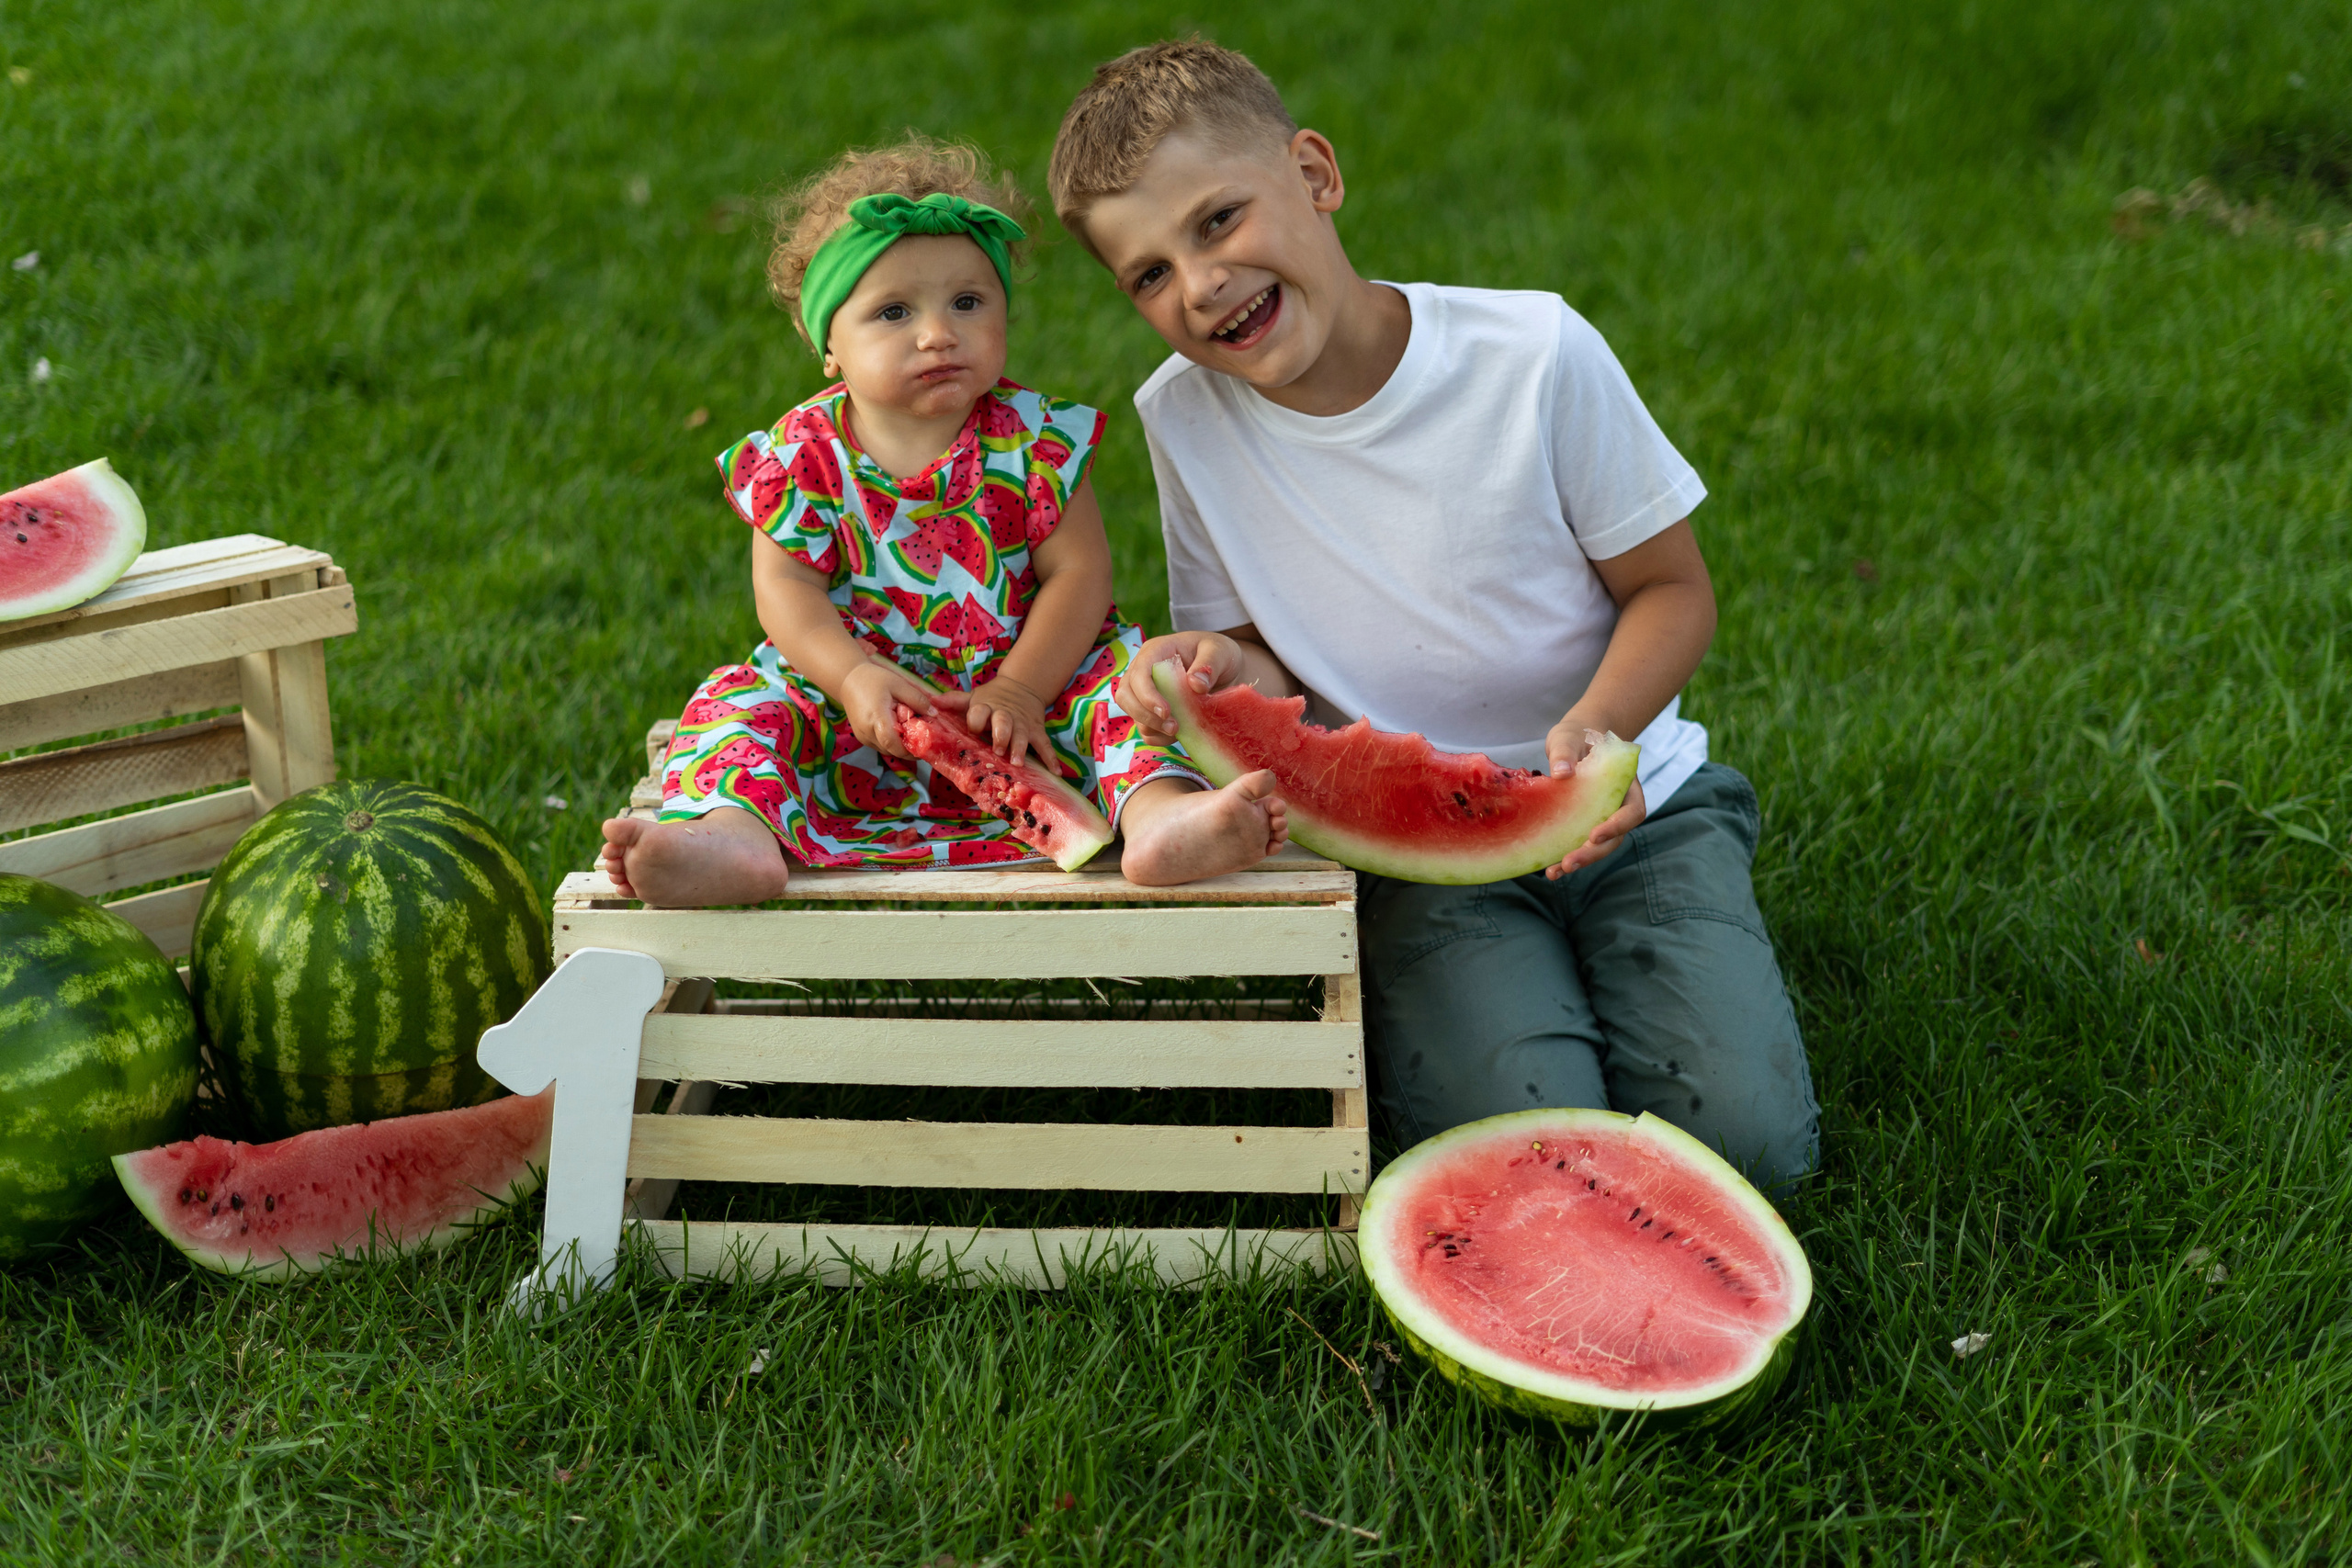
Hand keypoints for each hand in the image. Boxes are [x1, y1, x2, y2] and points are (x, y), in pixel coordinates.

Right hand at [838, 660, 964, 760]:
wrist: (848, 680)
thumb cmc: (874, 680)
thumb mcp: (899, 685)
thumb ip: (917, 700)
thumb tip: (934, 715)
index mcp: (877, 719)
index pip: (894, 744)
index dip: (910, 750)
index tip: (926, 747)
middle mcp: (867, 732)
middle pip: (893, 750)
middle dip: (909, 748)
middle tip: (923, 739)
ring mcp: (863, 737)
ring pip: (887, 750)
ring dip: (900, 745)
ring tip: (909, 731)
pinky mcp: (862, 738)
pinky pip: (881, 746)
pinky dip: (892, 742)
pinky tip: (898, 729)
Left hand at [964, 673, 1057, 773]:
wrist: (1021, 688)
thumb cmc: (991, 700)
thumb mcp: (973, 698)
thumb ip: (954, 701)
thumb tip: (931, 702)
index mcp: (986, 707)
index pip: (978, 712)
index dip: (975, 720)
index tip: (973, 729)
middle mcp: (1005, 715)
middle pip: (1003, 723)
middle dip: (1001, 736)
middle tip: (998, 750)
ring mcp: (1023, 725)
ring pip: (1023, 736)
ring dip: (1020, 748)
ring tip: (1017, 763)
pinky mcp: (1037, 732)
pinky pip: (1046, 746)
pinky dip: (1051, 759)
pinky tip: (1055, 773)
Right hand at [1116, 631, 1243, 742]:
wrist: (1226, 668)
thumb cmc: (1219, 654)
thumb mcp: (1220, 652)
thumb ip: (1209, 664)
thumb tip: (1195, 683)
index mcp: (1156, 651)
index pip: (1139, 673)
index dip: (1147, 695)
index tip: (1166, 712)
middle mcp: (1144, 670)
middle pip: (1126, 695)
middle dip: (1145, 715)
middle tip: (1173, 727)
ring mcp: (1145, 690)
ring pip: (1132, 712)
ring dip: (1151, 727)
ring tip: (1177, 731)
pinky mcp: (1152, 709)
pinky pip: (1144, 727)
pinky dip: (1156, 737)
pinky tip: (1176, 736)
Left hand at [1543, 719, 1646, 878]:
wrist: (1575, 740)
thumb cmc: (1576, 736)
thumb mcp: (1567, 737)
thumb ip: (1565, 751)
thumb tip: (1561, 773)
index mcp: (1626, 784)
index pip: (1632, 811)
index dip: (1617, 826)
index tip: (1594, 834)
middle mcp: (1618, 805)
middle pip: (1615, 837)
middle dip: (1593, 853)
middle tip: (1568, 864)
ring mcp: (1602, 817)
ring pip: (1599, 846)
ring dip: (1580, 860)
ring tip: (1554, 873)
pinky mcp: (1584, 824)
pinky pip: (1580, 843)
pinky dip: (1567, 856)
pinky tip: (1549, 869)